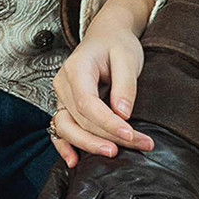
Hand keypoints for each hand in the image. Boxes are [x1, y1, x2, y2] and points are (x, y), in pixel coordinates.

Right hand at [50, 0, 154, 166]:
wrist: (106, 37)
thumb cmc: (117, 45)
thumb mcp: (127, 57)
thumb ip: (125, 85)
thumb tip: (123, 114)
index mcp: (76, 68)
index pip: (87, 103)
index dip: (108, 123)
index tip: (130, 134)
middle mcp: (63, 84)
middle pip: (80, 119)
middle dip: (109, 136)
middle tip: (139, 144)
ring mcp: (61, 97)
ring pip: (67, 128)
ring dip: (89, 145)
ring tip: (114, 154)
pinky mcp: (65, 107)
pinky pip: (59, 130)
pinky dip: (64, 147)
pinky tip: (74, 162)